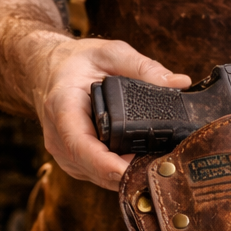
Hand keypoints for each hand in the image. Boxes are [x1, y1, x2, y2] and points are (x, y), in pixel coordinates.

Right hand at [26, 30, 189, 190]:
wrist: (50, 72)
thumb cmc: (78, 62)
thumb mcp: (110, 53)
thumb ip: (143, 67)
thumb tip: (180, 82)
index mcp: (63, 109)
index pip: (82, 146)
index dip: (108, 164)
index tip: (135, 170)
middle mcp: (59, 139)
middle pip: (95, 170)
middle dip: (129, 174)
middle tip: (165, 169)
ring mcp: (65, 155)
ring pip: (99, 178)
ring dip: (126, 176)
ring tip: (157, 166)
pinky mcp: (75, 163)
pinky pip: (99, 176)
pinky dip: (120, 173)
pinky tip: (141, 164)